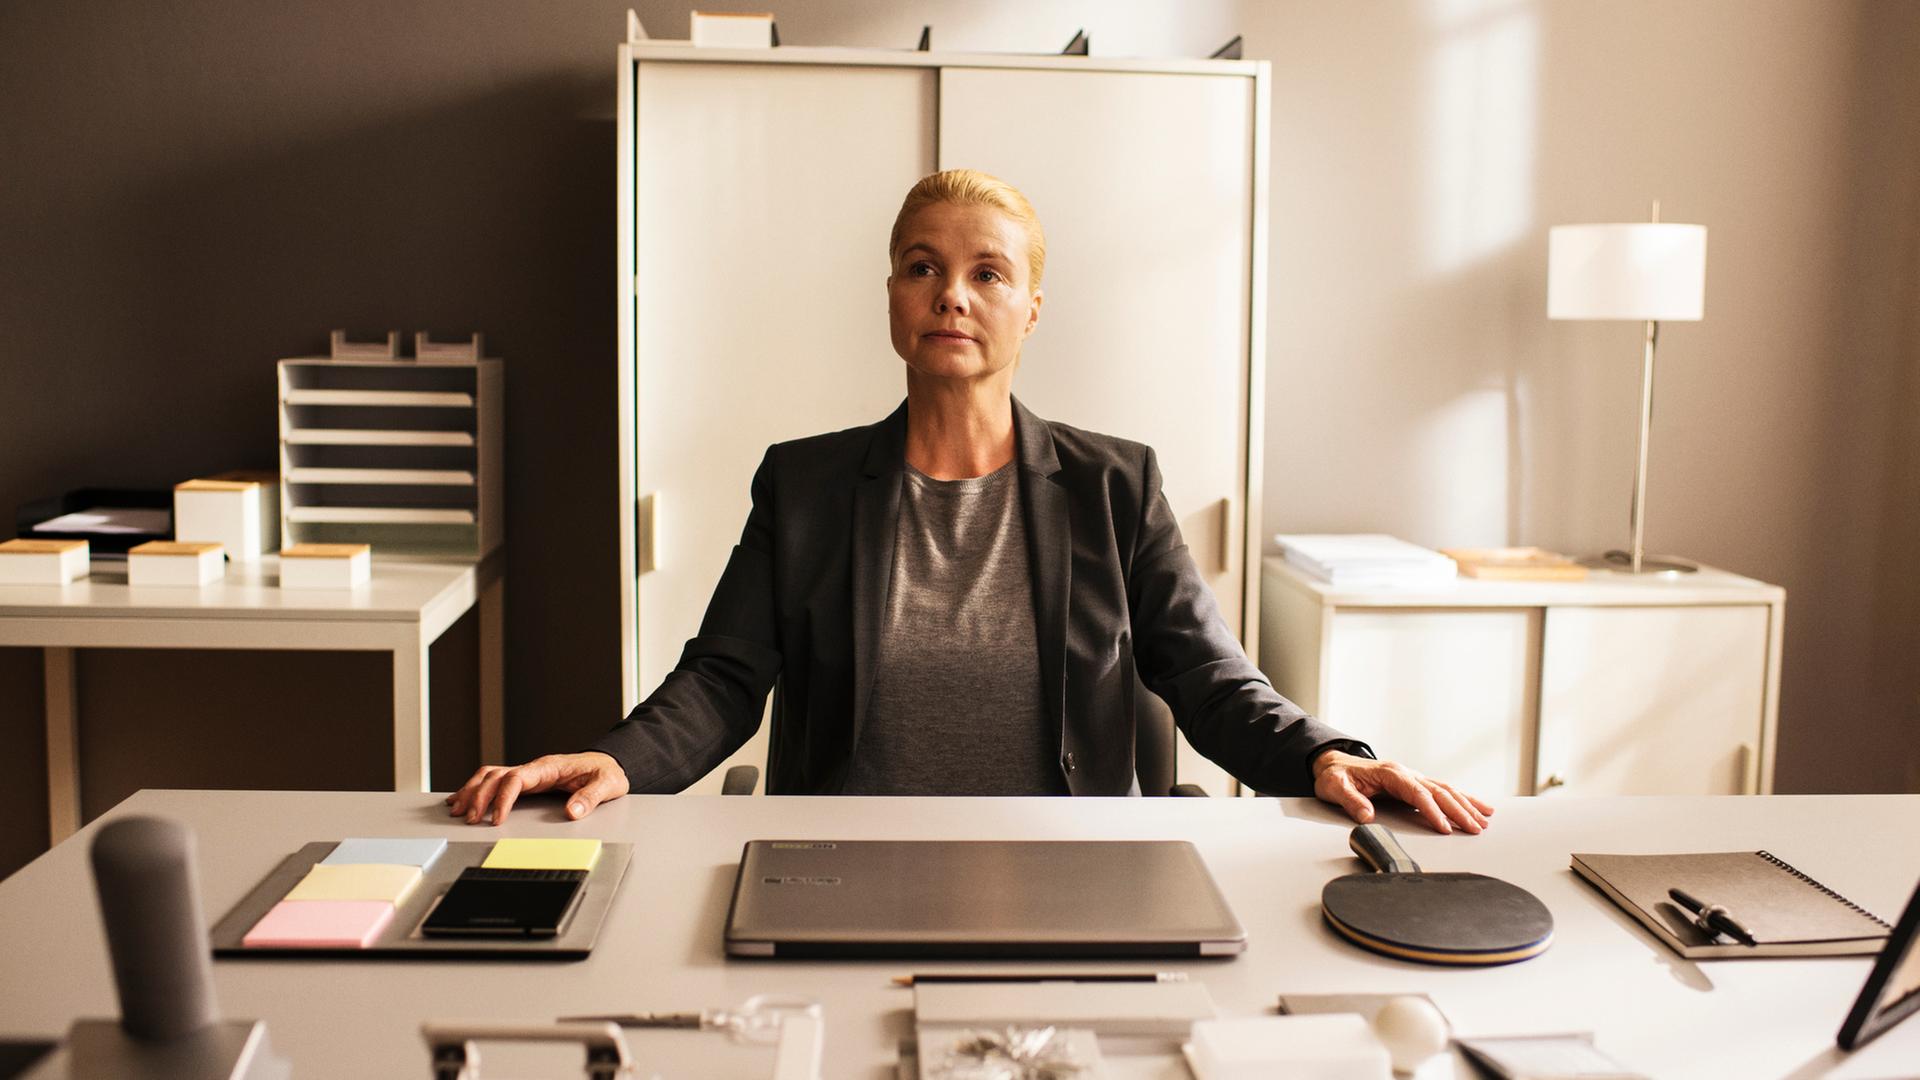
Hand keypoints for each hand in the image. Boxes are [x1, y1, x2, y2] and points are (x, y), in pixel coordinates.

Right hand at [445, 752, 629, 825]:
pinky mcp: (528, 781)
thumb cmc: (607, 772)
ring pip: (490, 776)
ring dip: (472, 791)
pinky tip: (462, 798)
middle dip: (479, 797)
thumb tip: (573, 812)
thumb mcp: (607, 784)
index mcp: (549, 767)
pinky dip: (476, 788)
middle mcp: (535, 768)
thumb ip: (590, 797)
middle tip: (469, 820)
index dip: (503, 798)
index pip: (516, 778)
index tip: (497, 820)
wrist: (610, 764)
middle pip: (496, 776)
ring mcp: (529, 773)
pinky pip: (496, 780)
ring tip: (457, 810)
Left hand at [1311, 750, 1493, 834]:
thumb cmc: (1335, 776)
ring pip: (1445, 790)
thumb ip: (1351, 801)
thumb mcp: (1335, 787)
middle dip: (1458, 810)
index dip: (1431, 811)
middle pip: (1438, 791)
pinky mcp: (1415, 784)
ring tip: (1483, 820)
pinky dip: (1462, 798)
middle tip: (1475, 828)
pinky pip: (1443, 790)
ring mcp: (1412, 777)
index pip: (1417, 793)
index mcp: (1390, 773)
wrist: (1333, 763)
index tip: (1443, 828)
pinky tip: (1478, 807)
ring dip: (1466, 805)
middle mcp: (1406, 773)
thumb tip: (1365, 815)